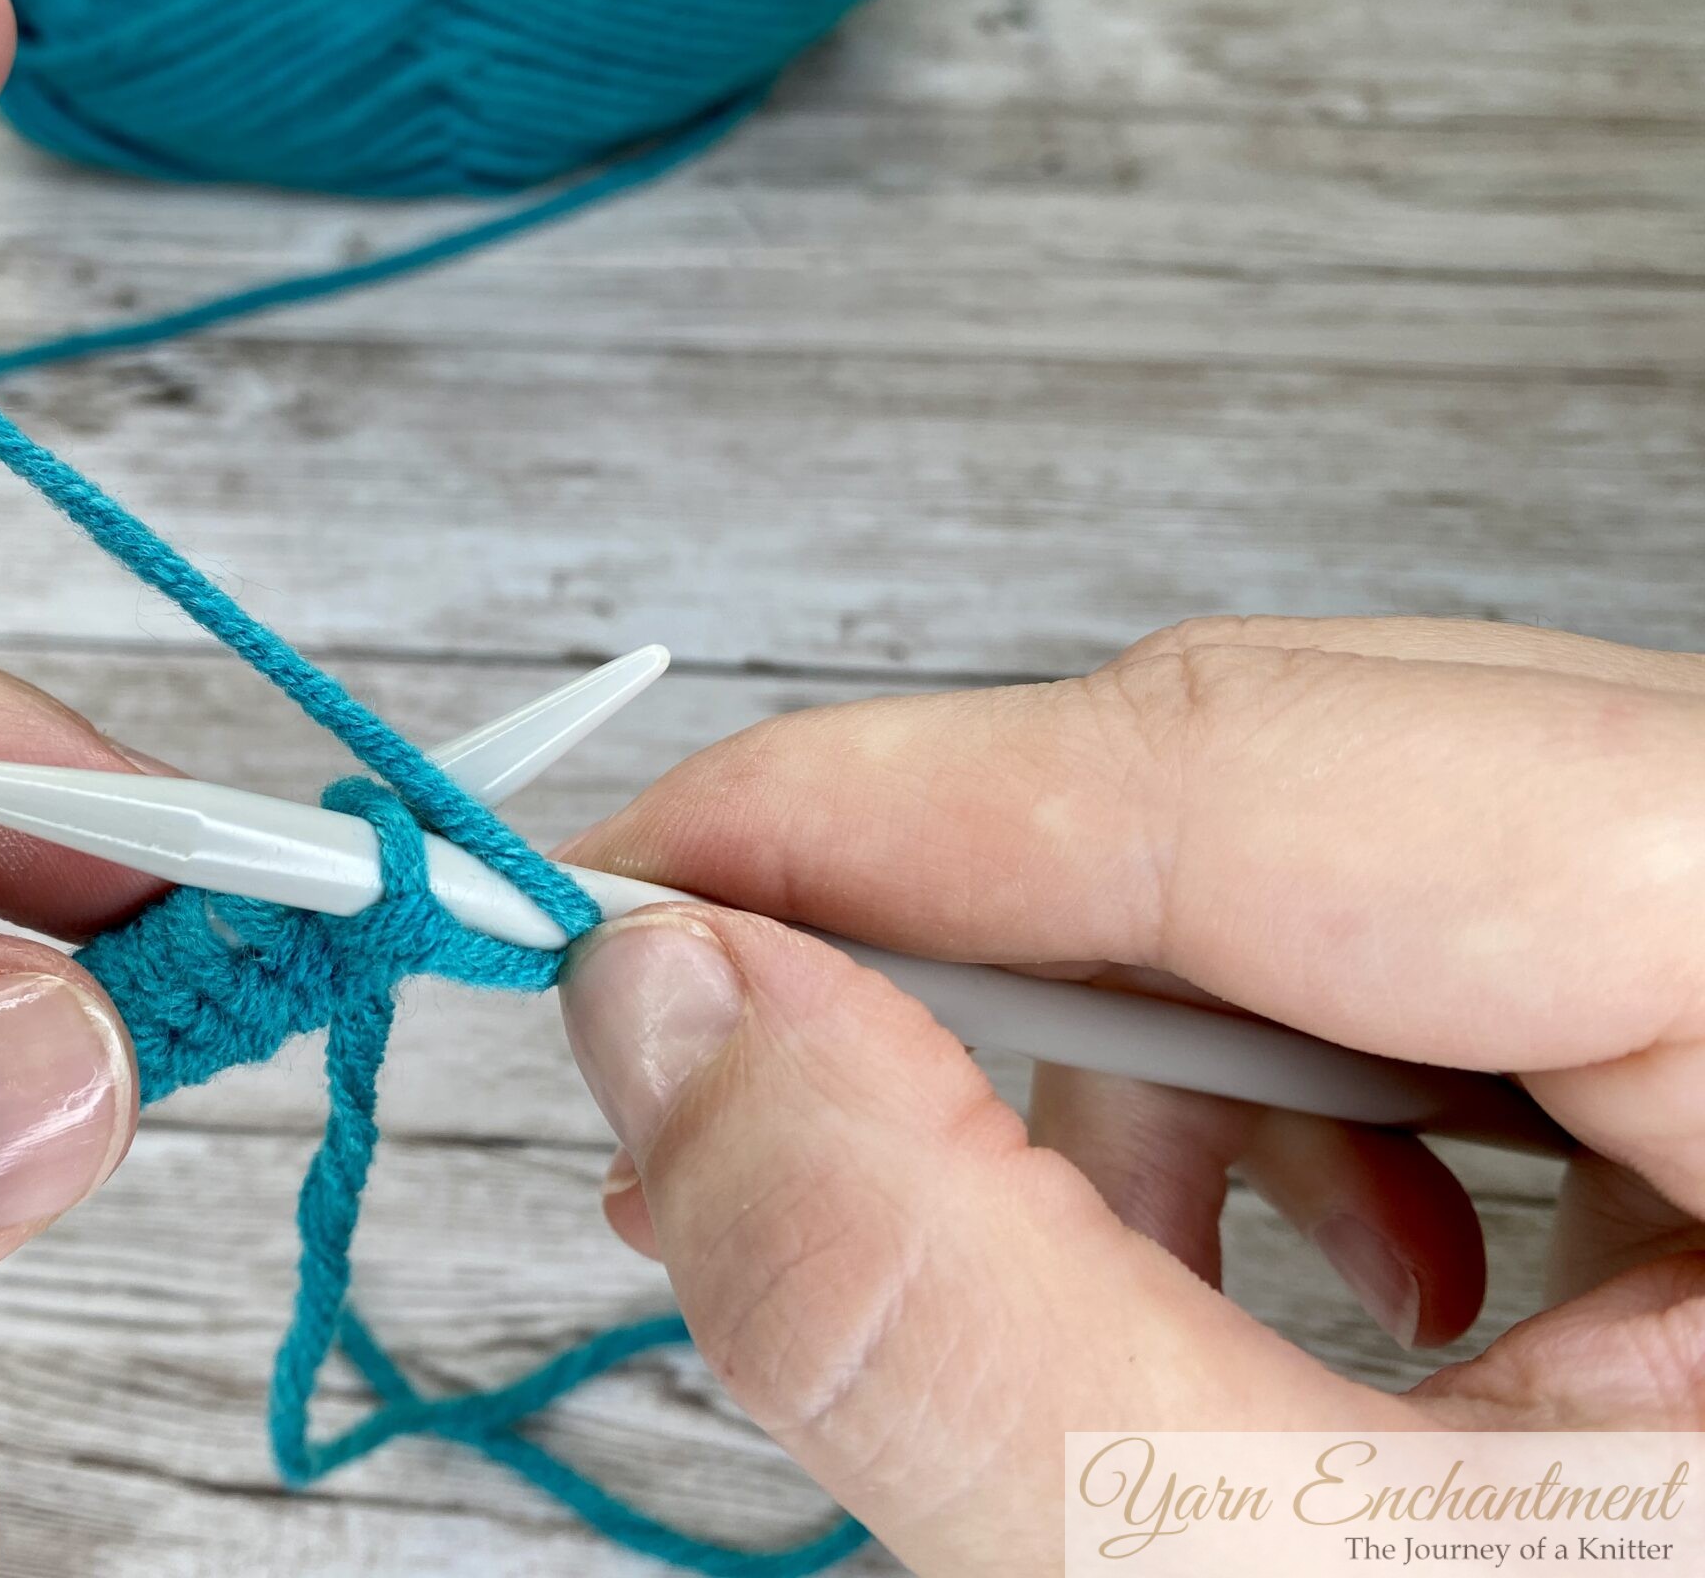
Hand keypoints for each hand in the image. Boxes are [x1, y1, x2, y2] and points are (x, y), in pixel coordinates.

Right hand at [556, 616, 1704, 1574]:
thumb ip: (957, 1306)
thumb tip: (666, 1018)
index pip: (1268, 758)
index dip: (887, 807)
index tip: (624, 889)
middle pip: (1295, 774)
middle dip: (983, 955)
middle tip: (735, 1099)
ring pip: (1341, 858)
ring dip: (1142, 1059)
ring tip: (1090, 1287)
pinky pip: (1440, 959)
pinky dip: (1283, 1106)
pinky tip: (1319, 1280)